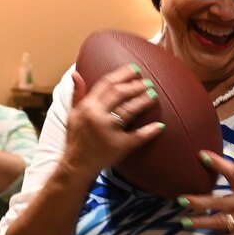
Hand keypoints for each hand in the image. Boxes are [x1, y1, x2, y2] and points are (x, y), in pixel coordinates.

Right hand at [61, 65, 163, 182]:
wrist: (76, 165)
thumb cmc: (76, 138)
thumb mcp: (72, 114)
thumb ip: (77, 93)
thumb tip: (76, 73)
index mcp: (88, 106)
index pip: (107, 84)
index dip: (122, 75)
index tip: (135, 69)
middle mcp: (98, 116)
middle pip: (120, 94)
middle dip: (136, 86)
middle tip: (148, 82)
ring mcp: (109, 131)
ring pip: (129, 110)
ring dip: (144, 101)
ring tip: (154, 94)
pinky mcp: (119, 146)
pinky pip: (137, 136)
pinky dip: (149, 131)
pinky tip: (160, 126)